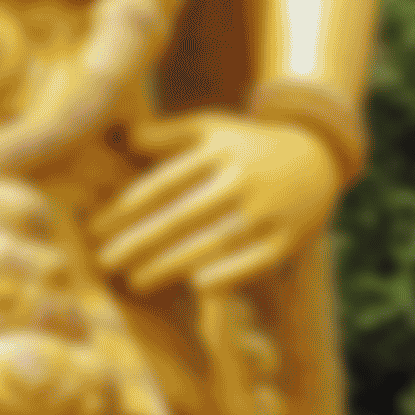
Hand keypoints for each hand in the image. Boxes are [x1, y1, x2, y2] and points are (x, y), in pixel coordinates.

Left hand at [92, 109, 344, 292]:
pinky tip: (196, 287)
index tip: (95, 229)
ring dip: (171, 265)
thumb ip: (164, 134)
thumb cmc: (245, 145)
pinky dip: (228, 273)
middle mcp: (242, 181)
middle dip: (139, 242)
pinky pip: (255, 260)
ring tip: (135, 282)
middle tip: (104, 263)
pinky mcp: (289, 238)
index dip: (126, 209)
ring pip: (213, 242)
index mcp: (217, 152)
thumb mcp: (209, 128)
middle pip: (182, 216)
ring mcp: (268, 211)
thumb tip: (118, 136)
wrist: (319, 155)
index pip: (163, 184)